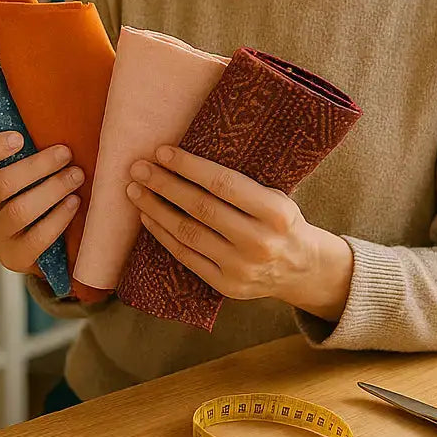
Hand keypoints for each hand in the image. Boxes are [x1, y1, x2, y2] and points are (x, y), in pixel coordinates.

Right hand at [0, 131, 81, 277]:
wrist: (38, 242)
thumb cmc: (31, 190)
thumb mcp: (20, 169)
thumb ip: (26, 147)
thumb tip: (52, 104)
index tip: (19, 136)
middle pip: (1, 185)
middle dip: (38, 166)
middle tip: (66, 153)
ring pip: (19, 211)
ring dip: (52, 189)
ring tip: (77, 176)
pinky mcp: (13, 260)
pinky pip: (36, 239)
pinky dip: (58, 218)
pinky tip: (74, 203)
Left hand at [126, 146, 353, 320]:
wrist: (301, 269)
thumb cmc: (281, 222)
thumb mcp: (275, 197)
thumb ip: (241, 184)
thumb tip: (186, 158)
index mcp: (276, 213)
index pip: (224, 184)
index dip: (189, 167)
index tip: (162, 151)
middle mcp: (259, 242)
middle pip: (200, 208)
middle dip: (164, 185)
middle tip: (138, 168)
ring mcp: (241, 267)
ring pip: (188, 233)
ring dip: (156, 209)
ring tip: (135, 190)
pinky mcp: (226, 284)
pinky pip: (186, 256)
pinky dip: (162, 235)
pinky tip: (148, 217)